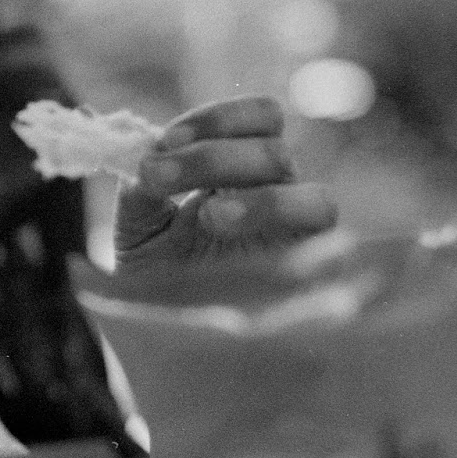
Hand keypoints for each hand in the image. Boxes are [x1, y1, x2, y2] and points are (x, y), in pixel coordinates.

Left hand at [111, 97, 337, 300]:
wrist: (173, 339)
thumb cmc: (160, 279)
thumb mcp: (137, 232)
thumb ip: (138, 192)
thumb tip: (142, 155)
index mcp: (237, 170)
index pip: (253, 118)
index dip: (213, 119)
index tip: (163, 143)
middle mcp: (275, 188)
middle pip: (271, 142)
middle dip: (210, 153)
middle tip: (158, 175)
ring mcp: (297, 223)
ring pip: (296, 174)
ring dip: (246, 184)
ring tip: (206, 215)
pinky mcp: (315, 256)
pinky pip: (319, 213)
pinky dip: (274, 207)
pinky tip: (224, 223)